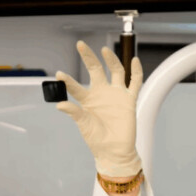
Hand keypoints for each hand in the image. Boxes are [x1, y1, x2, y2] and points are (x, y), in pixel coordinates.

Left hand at [55, 40, 143, 177]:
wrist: (114, 151)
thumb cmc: (97, 139)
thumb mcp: (83, 125)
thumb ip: (74, 112)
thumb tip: (59, 104)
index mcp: (88, 100)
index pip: (76, 86)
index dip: (68, 80)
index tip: (58, 74)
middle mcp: (101, 94)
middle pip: (96, 70)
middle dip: (88, 57)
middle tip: (80, 44)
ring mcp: (116, 95)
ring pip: (115, 71)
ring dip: (111, 60)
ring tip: (104, 50)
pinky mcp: (129, 100)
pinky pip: (135, 82)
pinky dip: (136, 71)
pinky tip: (134, 60)